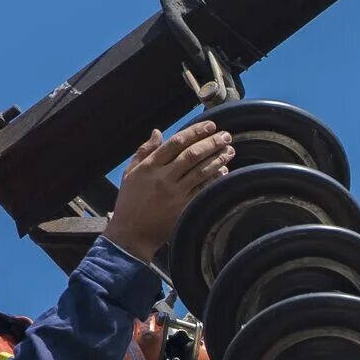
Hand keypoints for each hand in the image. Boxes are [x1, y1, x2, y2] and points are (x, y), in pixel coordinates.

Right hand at [104, 121, 233, 261]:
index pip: (176, 143)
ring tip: (230, 150)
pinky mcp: (183, 208)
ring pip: (200, 172)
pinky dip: (215, 180)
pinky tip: (224, 172)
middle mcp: (163, 178)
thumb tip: (157, 132)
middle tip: (226, 135)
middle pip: (192, 155)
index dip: (195, 132)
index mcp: (150, 166)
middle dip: (211, 143)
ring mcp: (175, 194)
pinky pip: (203, 190)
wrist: (131, 234)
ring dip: (217, 159)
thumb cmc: (129, 202)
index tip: (209, 125)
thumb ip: (144, 151)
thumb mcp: (130, 173)